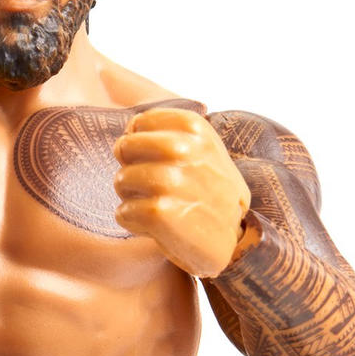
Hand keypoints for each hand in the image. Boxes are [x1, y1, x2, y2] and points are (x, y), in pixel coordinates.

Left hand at [113, 107, 250, 277]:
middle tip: (147, 184)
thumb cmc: (207, 190)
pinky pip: (123, 211)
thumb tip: (121, 114)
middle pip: (125, 147)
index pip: (140, 122)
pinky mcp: (161, 214)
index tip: (155, 159)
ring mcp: (175, 183)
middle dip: (128, 167)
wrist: (233, 241)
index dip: (139, 142)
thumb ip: (168, 130)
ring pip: (122, 179)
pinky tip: (152, 225)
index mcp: (196, 130)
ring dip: (129, 196)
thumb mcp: (203, 149)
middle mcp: (187, 151)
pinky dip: (130, 220)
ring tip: (152, 204)